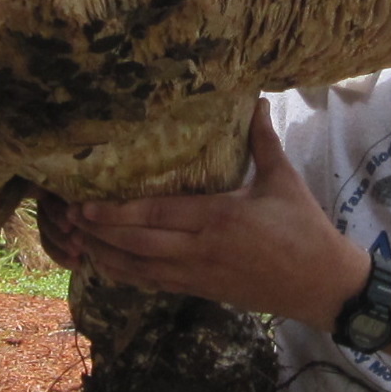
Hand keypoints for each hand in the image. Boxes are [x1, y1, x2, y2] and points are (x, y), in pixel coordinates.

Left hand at [37, 99, 367, 328]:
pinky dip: (129, 276)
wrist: (322, 285)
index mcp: (219, 218)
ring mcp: (199, 275)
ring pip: (141, 270)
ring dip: (107, 257)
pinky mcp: (203, 291)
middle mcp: (201, 249)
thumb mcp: (284, 180)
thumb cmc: (304, 229)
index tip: (86, 205)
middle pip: (138, 244)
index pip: (156, 215)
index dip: (117, 213)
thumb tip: (256, 100)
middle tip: (68, 220)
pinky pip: (156, 285)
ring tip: (78, 242)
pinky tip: (110, 266)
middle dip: (100, 234)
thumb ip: (262, 140)